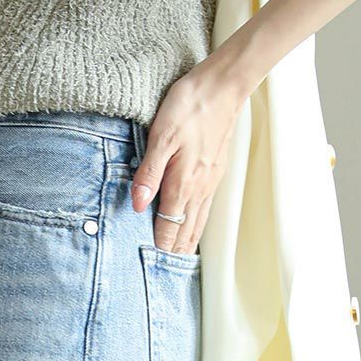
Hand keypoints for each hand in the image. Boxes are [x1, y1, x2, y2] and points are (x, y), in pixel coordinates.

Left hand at [130, 62, 245, 255]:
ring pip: (197, 223)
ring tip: (177, 260)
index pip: (168, 228)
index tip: (147, 267)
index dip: (158, 249)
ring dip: (187, 243)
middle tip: (161, 274)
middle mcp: (199, 189)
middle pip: (185, 233)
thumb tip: (137, 206)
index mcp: (183, 184)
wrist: (223, 86)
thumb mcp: (161, 137)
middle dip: (173, 254)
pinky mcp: (215, 172)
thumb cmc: (190, 106)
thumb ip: (148, 173)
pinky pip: (204, 209)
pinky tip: (192, 227)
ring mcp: (210, 182)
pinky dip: (196, 226)